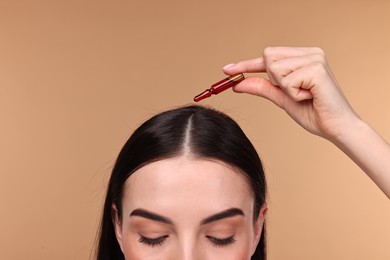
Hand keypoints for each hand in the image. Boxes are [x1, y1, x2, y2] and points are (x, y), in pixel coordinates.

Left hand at [223, 47, 358, 140]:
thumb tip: (238, 83)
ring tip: (305, 95)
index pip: (268, 56)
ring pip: (275, 68)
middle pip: (268, 57)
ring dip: (285, 88)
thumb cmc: (313, 113)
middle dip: (273, 78)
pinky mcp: (317, 69)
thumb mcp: (282, 98)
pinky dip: (293, 94)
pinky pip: (286, 81)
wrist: (336, 128)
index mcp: (303, 57)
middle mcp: (310, 53)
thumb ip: (262, 88)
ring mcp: (315, 58)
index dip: (246, 64)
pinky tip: (310, 96)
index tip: (226, 69)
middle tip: (294, 92)